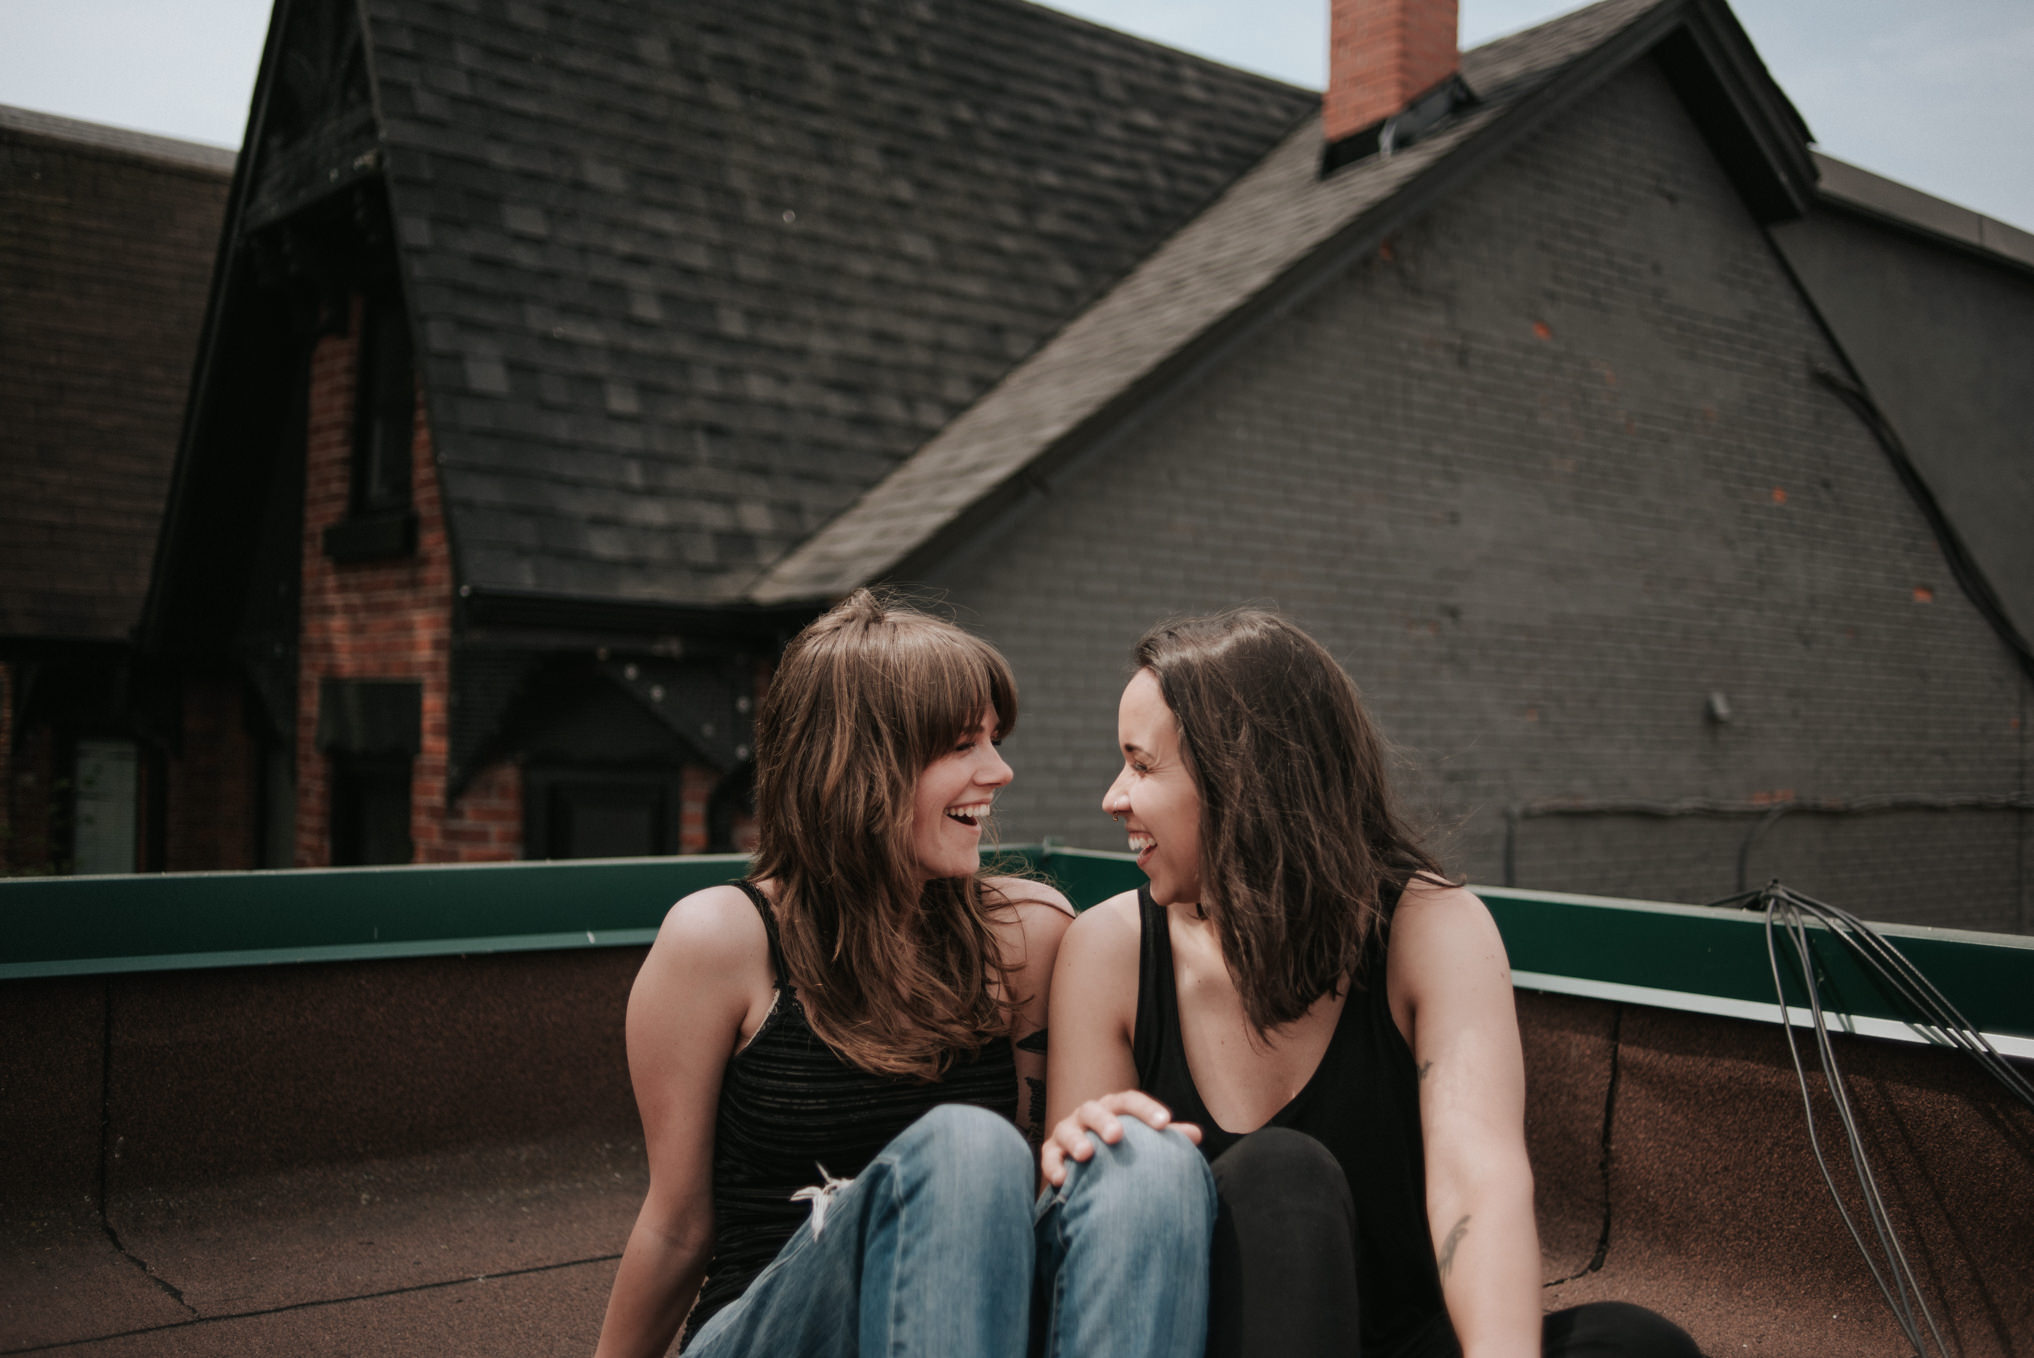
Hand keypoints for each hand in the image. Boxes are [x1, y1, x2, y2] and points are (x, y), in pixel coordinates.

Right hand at [1041, 1089, 1200, 1185]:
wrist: (1087, 1162)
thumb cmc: (1122, 1149)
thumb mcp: (1143, 1140)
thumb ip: (1167, 1138)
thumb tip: (1197, 1134)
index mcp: (1113, 1108)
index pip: (1129, 1101)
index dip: (1146, 1109)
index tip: (1164, 1123)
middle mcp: (1089, 1115)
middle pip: (1094, 1109)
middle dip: (1104, 1121)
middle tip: (1117, 1136)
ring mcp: (1068, 1131)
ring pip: (1068, 1129)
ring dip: (1076, 1140)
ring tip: (1086, 1154)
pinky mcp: (1052, 1152)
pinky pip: (1049, 1156)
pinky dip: (1054, 1166)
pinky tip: (1062, 1179)